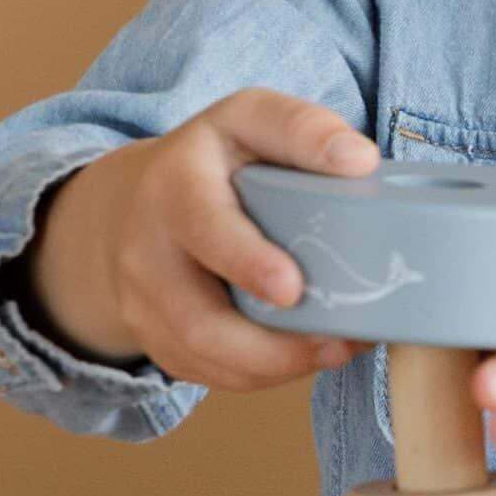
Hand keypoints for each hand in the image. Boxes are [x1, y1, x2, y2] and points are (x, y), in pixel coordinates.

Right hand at [29, 89, 379, 388]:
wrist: (135, 205)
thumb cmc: (213, 161)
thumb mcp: (248, 120)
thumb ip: (300, 129)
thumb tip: (360, 160)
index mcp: (174, 185)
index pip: (201, 224)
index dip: (245, 259)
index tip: (292, 287)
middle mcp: (146, 248)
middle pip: (196, 316)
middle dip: (266, 343)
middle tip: (335, 341)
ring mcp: (144, 301)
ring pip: (203, 355)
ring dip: (274, 365)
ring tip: (338, 350)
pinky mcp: (155, 338)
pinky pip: (207, 372)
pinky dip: (262, 374)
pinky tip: (306, 356)